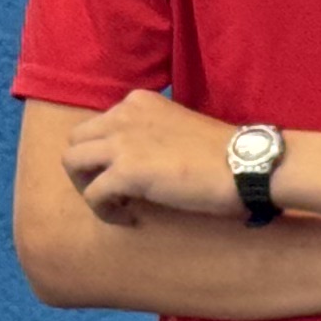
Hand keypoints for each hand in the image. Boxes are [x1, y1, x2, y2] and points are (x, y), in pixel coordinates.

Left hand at [62, 90, 240, 219]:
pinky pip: (93, 195)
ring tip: (115, 204)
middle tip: (110, 192)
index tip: (128, 174)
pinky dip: (106, 211)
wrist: (247, 166)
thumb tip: (143, 160)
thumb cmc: (226, 154)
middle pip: (76, 141)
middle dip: (87, 169)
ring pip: (72, 162)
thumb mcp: (181, 128)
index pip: (99, 125)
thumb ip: (154, 134)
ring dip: (88, 188)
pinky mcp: (126, 171)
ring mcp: (122, 141)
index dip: (106, 154)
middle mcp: (124, 114)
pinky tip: (130, 218)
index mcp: (139, 102)